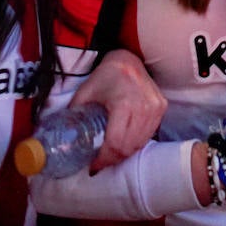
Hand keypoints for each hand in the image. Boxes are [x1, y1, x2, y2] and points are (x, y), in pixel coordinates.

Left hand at [70, 49, 166, 172]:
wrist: (127, 60)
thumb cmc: (104, 76)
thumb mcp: (85, 94)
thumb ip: (75, 116)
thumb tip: (64, 141)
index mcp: (124, 103)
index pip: (116, 143)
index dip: (104, 159)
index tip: (93, 166)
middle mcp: (144, 106)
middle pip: (128, 147)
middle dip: (112, 159)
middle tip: (100, 162)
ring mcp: (155, 107)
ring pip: (140, 144)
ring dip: (124, 153)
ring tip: (110, 154)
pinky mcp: (161, 108)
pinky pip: (148, 135)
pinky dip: (135, 143)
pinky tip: (124, 142)